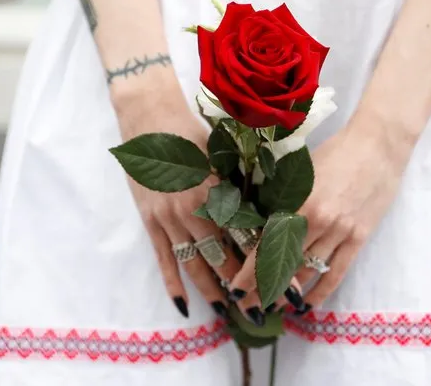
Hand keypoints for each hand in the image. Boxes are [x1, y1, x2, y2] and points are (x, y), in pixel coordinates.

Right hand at [115, 90, 241, 320]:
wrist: (149, 117)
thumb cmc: (192, 133)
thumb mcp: (222, 156)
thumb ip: (239, 187)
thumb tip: (263, 213)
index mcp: (217, 191)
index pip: (245, 235)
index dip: (264, 259)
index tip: (282, 280)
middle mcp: (194, 209)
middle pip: (223, 256)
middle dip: (243, 283)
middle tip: (261, 307)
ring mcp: (169, 218)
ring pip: (194, 264)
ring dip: (213, 291)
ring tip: (229, 313)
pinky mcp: (151, 222)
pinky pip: (163, 260)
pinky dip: (173, 285)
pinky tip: (184, 307)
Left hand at [227, 122, 405, 315]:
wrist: (378, 144)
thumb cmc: (335, 151)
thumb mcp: (301, 170)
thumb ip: (283, 198)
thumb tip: (261, 223)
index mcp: (297, 201)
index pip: (267, 244)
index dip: (250, 271)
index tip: (236, 289)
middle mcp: (316, 221)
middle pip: (284, 263)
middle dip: (263, 288)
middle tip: (248, 306)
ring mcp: (340, 231)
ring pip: (308, 271)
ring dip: (288, 293)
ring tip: (271, 308)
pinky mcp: (359, 237)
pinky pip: (336, 272)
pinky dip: (320, 291)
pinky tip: (306, 305)